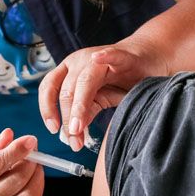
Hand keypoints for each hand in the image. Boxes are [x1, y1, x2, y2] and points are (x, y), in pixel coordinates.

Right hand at [0, 128, 43, 195]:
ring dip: (37, 175)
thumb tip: (9, 134)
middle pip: (16, 180)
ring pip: (28, 195)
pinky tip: (33, 174)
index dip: (17, 150)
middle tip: (33, 148)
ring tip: (33, 162)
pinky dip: (37, 186)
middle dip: (31, 161)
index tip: (31, 139)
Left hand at [38, 42, 167, 151]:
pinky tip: (98, 59)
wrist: (146, 59)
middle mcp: (80, 62)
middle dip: (68, 118)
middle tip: (74, 140)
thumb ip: (86, 113)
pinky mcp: (123, 56)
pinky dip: (105, 57)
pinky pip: (112, 55)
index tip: (53, 129)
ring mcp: (100, 57)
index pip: (49, 88)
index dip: (47, 109)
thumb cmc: (120, 79)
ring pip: (85, 79)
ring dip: (79, 105)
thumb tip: (72, 133)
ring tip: (78, 127)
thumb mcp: (99, 99)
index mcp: (70, 71)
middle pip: (67, 90)